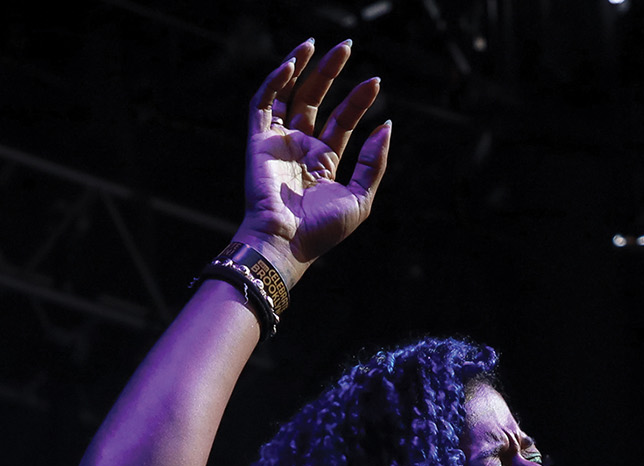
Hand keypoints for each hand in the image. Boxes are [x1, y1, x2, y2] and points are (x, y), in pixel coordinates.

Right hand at [236, 40, 390, 275]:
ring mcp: (278, 142)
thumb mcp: (360, 197)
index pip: (341, 121)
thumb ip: (373, 163)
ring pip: (288, 94)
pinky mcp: (258, 141)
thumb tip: (385, 127)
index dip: (357, 100)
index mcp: (323, 161)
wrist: (286, 242)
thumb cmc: (322, 230)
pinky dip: (274, 82)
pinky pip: (262, 103)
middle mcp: (300, 147)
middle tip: (346, 47)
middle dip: (330, 73)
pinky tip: (292, 65)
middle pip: (315, 100)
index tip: (375, 82)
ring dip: (301, 68)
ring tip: (317, 44)